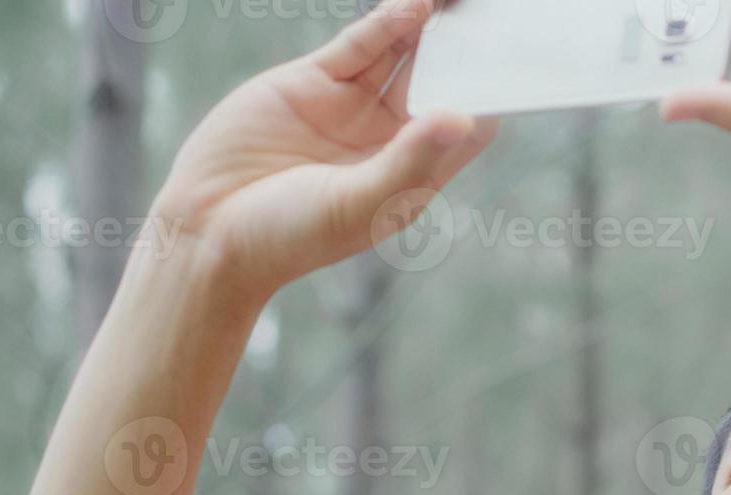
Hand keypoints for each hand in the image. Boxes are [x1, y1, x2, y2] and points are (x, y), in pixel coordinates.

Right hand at [152, 0, 494, 299]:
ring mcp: (351, 107)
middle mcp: (388, 137)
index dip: (494, 93)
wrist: (208, 230)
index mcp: (413, 173)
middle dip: (467, 48)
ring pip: (403, 54)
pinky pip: (360, 46)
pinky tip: (416, 6)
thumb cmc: (290, 236)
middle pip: (441, 78)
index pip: (469, 124)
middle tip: (499, 13)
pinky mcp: (312, 83)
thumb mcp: (358, 204)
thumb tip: (460, 118)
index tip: (522, 64)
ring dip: (430, 26)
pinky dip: (387, 23)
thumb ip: (409, 160)